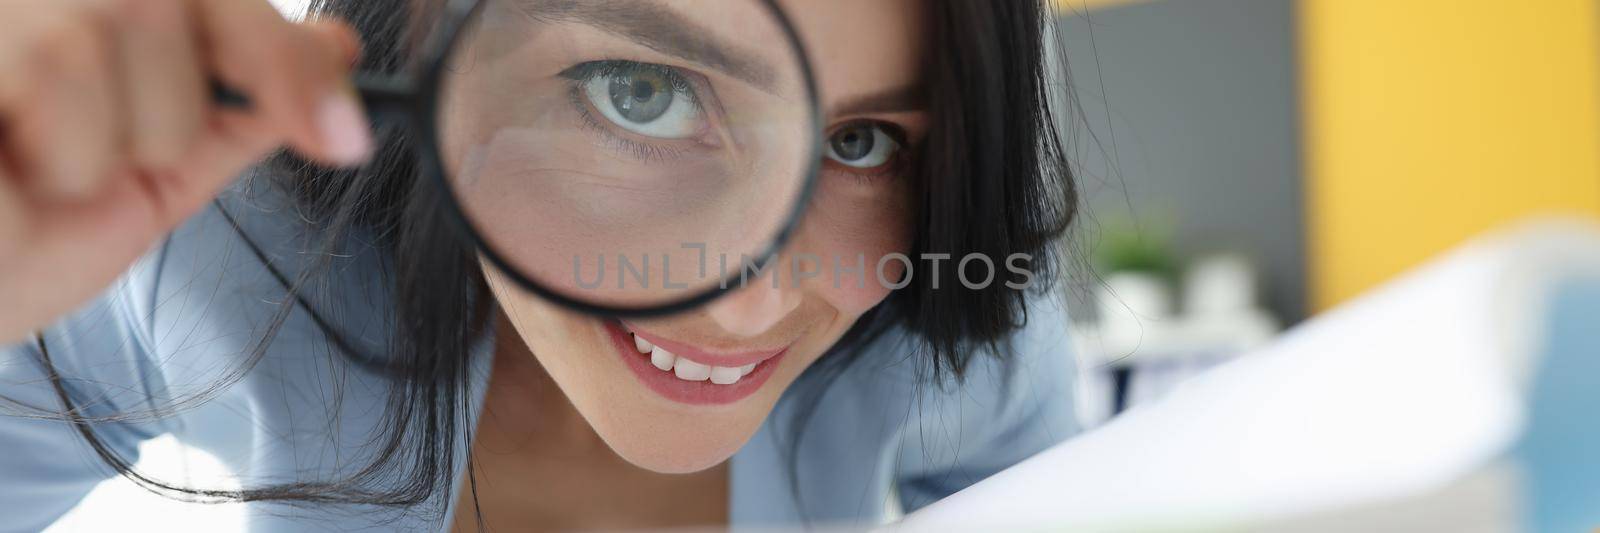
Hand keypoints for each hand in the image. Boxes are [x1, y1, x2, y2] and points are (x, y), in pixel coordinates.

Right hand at [0, 0, 370, 343]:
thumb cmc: (13, 243)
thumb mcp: (149, 180)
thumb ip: (238, 110)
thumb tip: (334, 55)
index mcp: (99, 20)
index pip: (225, 4)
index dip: (287, 61)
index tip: (346, 134)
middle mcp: (48, 0)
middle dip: (169, 112)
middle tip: (94, 170)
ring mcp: (10, 12)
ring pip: (124, 27)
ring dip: (99, 141)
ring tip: (33, 169)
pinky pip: (64, 67)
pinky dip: (57, 147)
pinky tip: (6, 162)